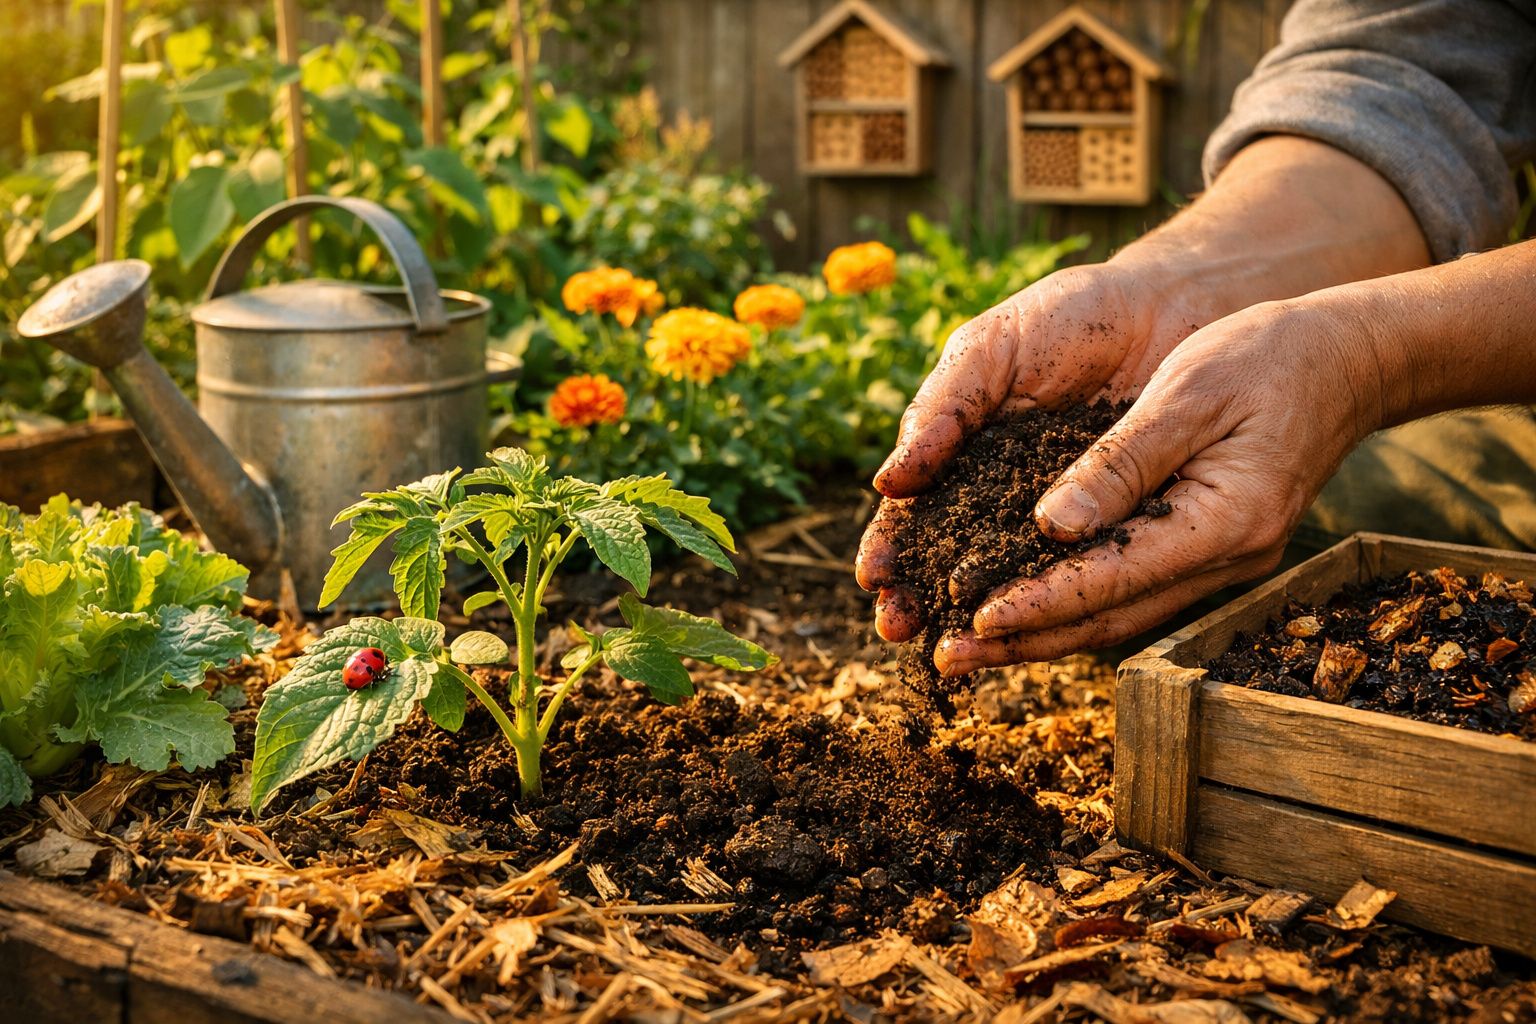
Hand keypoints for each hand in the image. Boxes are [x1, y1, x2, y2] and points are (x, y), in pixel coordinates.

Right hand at [856, 262, 1203, 641]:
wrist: (1168, 304)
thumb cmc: (1068, 317)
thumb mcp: (991, 350)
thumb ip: (944, 409)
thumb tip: (889, 484)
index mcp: (964, 455)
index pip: (916, 513)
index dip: (892, 546)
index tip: (873, 578)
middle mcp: (1007, 497)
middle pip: (953, 560)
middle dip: (921, 598)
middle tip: (896, 628)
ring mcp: (1064, 517)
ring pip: (1013, 578)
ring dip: (979, 617)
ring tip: (950, 648)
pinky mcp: (1122, 528)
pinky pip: (1087, 571)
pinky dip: (1059, 603)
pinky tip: (1036, 630)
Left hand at [935, 294, 1386, 673]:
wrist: (1347, 360)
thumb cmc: (1267, 358)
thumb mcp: (1189, 392)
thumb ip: (1121, 462)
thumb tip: (1052, 524)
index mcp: (1224, 523)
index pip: (1113, 579)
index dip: (1041, 601)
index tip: (976, 618)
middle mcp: (1225, 561)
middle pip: (1109, 619)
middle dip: (1026, 640)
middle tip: (950, 659)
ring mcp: (1222, 564)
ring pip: (1118, 617)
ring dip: (1044, 634)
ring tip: (971, 648)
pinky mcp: (1209, 552)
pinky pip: (1132, 593)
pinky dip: (1076, 605)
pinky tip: (1026, 608)